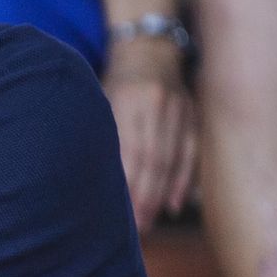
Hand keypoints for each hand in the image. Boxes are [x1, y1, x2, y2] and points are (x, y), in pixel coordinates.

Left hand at [102, 40, 196, 234]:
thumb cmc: (112, 82)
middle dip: (142, 197)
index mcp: (127, 99)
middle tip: (132, 228)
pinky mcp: (192, 115)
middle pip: (152, 159)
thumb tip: (83, 177)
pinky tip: (174, 205)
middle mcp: (156, 104)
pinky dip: (183, 181)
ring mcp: (178, 110)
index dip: (125, 182)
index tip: (115, 211)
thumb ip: (97, 131)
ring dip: (160, 196)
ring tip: (148, 223)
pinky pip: (191, 152)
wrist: (148, 48)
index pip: (129, 149)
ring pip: (171, 160)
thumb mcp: (98, 97)